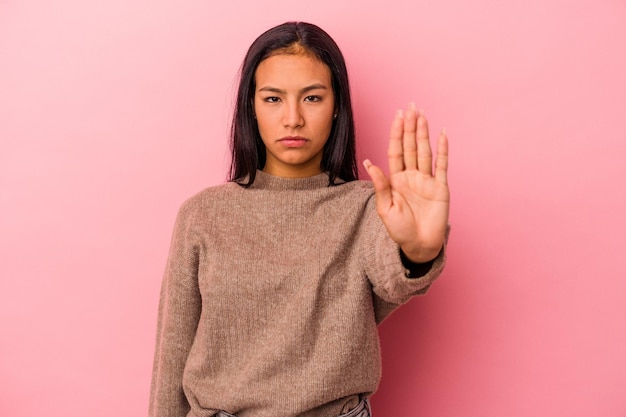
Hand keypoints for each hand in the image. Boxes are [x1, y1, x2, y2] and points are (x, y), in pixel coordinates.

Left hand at [364, 103, 449, 262]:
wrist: (419, 246)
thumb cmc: (400, 230)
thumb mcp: (385, 208)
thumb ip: (380, 185)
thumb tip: (369, 162)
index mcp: (396, 180)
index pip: (396, 151)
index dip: (396, 134)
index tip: (397, 117)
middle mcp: (411, 176)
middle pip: (411, 147)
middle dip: (410, 127)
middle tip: (410, 107)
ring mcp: (427, 180)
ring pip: (425, 152)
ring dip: (424, 133)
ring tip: (422, 115)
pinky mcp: (441, 188)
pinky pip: (442, 165)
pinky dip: (443, 150)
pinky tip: (442, 135)